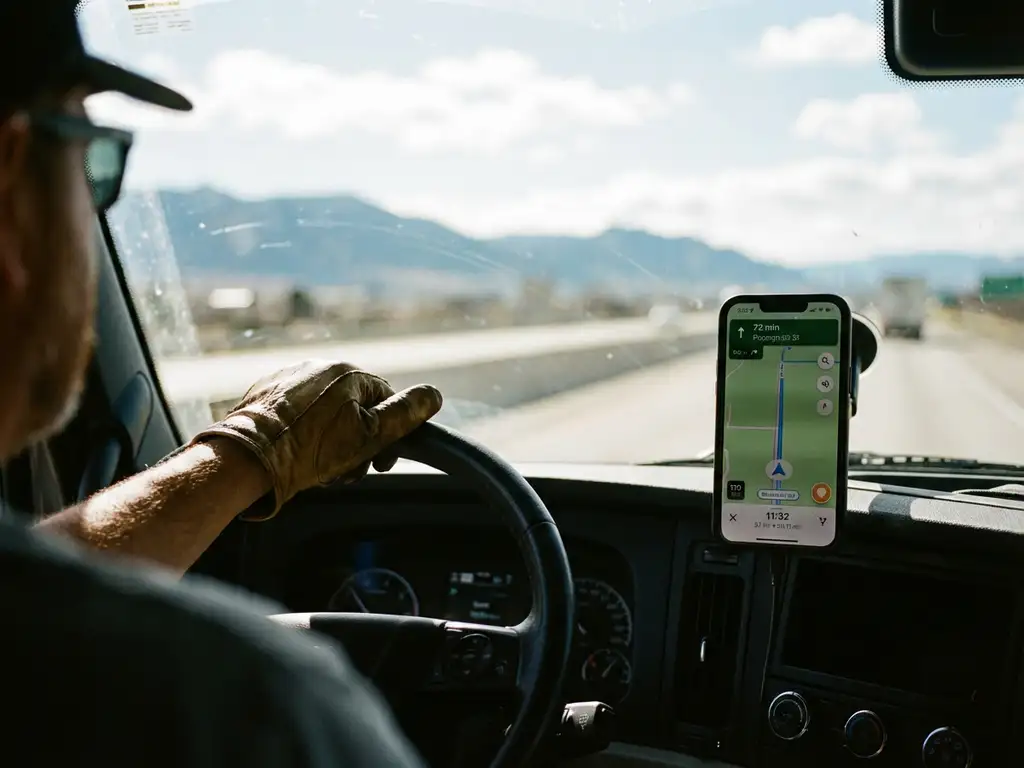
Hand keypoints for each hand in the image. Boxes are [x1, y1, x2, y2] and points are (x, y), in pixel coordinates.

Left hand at [190, 360, 442, 520]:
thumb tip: (434, 395)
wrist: (248, 458)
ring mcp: (288, 378)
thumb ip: (405, 415)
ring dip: (331, 440)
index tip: (379, 462)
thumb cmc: (310, 450)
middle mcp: (318, 367)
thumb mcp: (369, 437)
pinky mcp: (264, 393)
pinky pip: (298, 413)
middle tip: (348, 471)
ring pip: (326, 412)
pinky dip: (303, 433)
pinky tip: (297, 455)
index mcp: (347, 372)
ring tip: (320, 468)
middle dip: (357, 441)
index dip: (388, 434)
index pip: (385, 400)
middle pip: (355, 407)